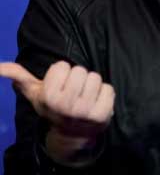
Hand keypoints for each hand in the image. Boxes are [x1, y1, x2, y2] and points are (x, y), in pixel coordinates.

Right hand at [0, 61, 114, 137]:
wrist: (73, 134)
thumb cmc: (55, 108)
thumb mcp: (36, 94)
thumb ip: (20, 77)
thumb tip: (0, 66)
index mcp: (48, 97)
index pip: (62, 66)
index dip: (62, 73)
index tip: (60, 85)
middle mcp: (65, 104)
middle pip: (80, 70)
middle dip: (78, 78)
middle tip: (74, 91)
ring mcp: (84, 111)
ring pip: (95, 77)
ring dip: (93, 84)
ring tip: (85, 96)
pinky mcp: (101, 115)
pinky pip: (109, 89)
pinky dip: (105, 93)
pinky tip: (97, 102)